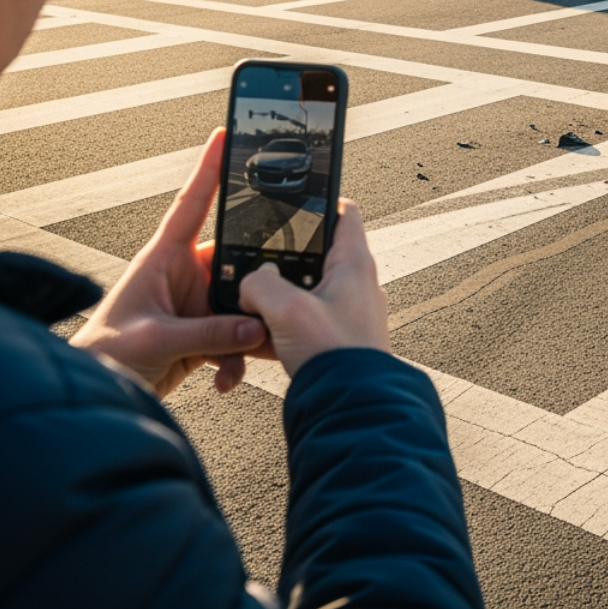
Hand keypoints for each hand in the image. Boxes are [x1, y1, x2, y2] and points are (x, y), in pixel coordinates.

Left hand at [72, 129, 265, 397]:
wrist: (97, 394)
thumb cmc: (106, 355)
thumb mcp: (157, 339)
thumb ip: (210, 334)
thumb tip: (254, 326)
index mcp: (164, 259)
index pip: (192, 204)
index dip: (208, 169)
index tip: (224, 136)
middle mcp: (185, 276)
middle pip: (236, 261)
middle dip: (259, 282)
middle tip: (277, 297)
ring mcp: (196, 305)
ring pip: (243, 304)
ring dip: (250, 331)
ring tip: (248, 353)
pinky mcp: (203, 334)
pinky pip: (236, 337)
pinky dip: (237, 360)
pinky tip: (225, 380)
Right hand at [238, 200, 389, 375]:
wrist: (351, 408)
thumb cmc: (335, 355)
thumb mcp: (286, 310)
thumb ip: (260, 285)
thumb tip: (251, 282)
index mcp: (355, 264)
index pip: (344, 213)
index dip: (320, 201)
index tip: (295, 201)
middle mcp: (356, 285)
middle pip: (315, 255)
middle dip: (283, 260)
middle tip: (257, 263)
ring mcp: (347, 314)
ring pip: (304, 292)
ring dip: (277, 299)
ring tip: (252, 306)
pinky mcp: (336, 340)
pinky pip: (303, 324)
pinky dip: (281, 327)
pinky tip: (259, 338)